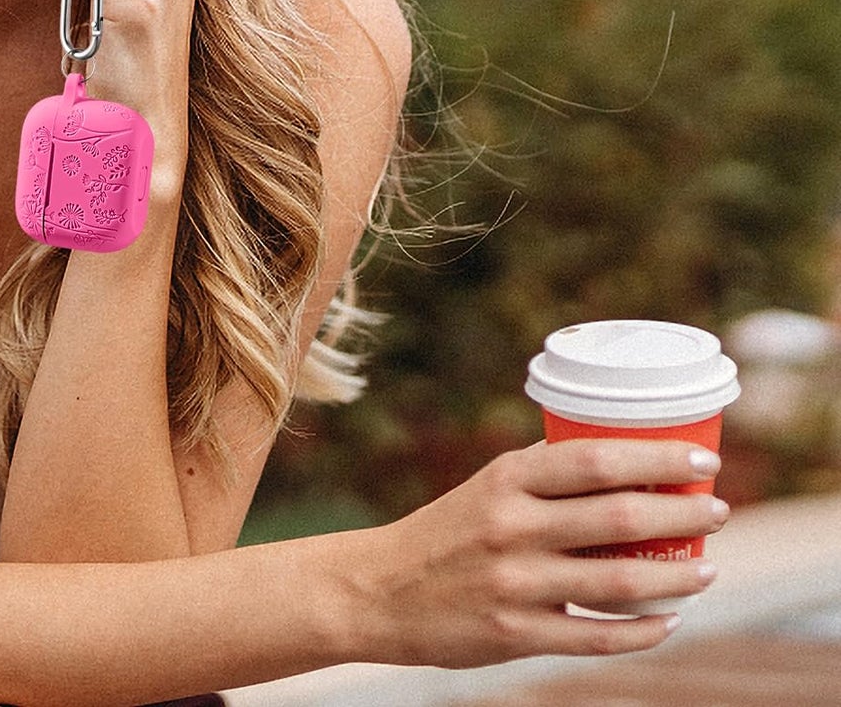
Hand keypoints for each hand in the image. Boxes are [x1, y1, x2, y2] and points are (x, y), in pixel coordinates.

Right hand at [351, 438, 727, 668]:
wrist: (381, 590)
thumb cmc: (447, 532)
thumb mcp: (486, 489)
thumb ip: (543, 479)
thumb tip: (617, 463)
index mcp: (505, 480)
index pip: (594, 460)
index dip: (656, 462)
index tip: (701, 462)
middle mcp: (512, 527)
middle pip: (618, 518)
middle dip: (681, 515)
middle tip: (716, 512)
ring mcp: (515, 584)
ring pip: (618, 584)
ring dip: (675, 577)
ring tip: (706, 569)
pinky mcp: (515, 634)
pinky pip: (596, 638)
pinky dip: (642, 631)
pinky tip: (668, 620)